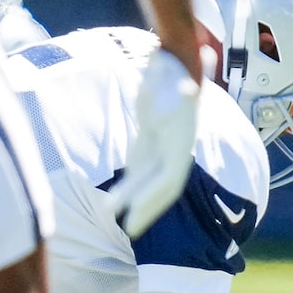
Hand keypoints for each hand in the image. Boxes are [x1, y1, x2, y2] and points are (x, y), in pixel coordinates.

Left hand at [110, 47, 198, 235]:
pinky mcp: (149, 147)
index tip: (136, 210)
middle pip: (161, 189)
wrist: (175, 63)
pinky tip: (114, 201)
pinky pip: (139, 173)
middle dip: (146, 209)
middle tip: (130, 230)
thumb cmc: (172, 71)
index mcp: (181, 142)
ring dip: (132, 199)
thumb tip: (181, 83)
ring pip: (147, 183)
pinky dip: (128, 188)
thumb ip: (174, 86)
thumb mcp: (172, 77)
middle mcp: (175, 150)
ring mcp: (161, 149)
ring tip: (111, 214)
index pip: (170, 177)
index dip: (154, 196)